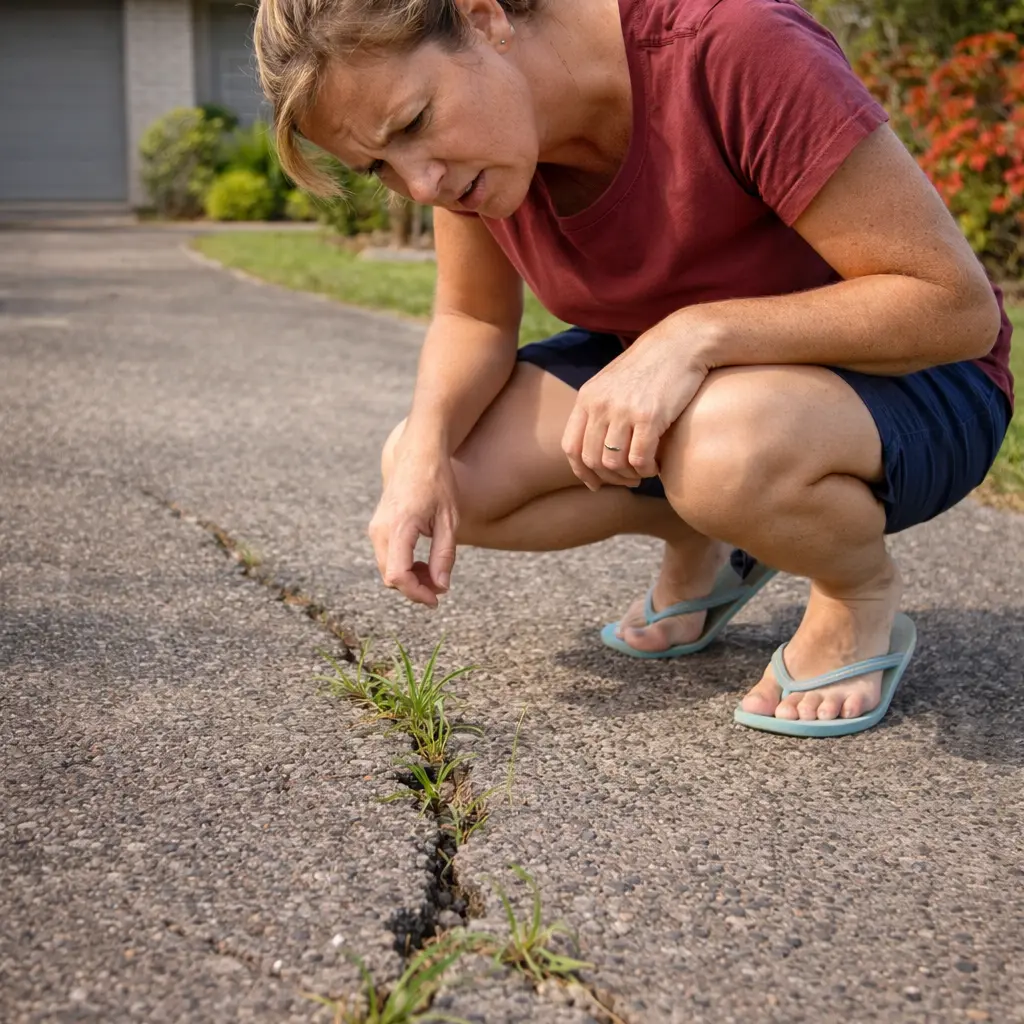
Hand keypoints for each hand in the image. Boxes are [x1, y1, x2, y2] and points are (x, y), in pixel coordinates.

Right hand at [368, 443, 459, 606]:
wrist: (418, 454)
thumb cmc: (437, 483)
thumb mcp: (450, 520)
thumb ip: (444, 555)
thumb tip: (441, 586)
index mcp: (400, 527)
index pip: (398, 575)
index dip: (416, 593)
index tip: (436, 600)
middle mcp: (381, 529)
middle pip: (390, 576)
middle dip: (414, 588)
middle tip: (440, 588)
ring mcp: (375, 528)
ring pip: (386, 569)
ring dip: (409, 579)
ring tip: (434, 574)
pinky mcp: (377, 527)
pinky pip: (386, 557)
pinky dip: (403, 567)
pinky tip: (423, 563)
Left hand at [561, 317, 710, 488]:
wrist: (682, 343)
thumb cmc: (651, 366)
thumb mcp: (613, 383)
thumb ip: (599, 409)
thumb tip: (595, 445)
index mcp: (587, 397)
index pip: (570, 446)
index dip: (581, 472)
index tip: (596, 484)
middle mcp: (600, 405)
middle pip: (591, 459)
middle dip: (609, 478)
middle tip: (628, 480)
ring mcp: (623, 411)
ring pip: (614, 463)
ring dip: (629, 476)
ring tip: (642, 472)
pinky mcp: (649, 416)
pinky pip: (639, 459)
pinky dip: (646, 470)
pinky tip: (656, 466)